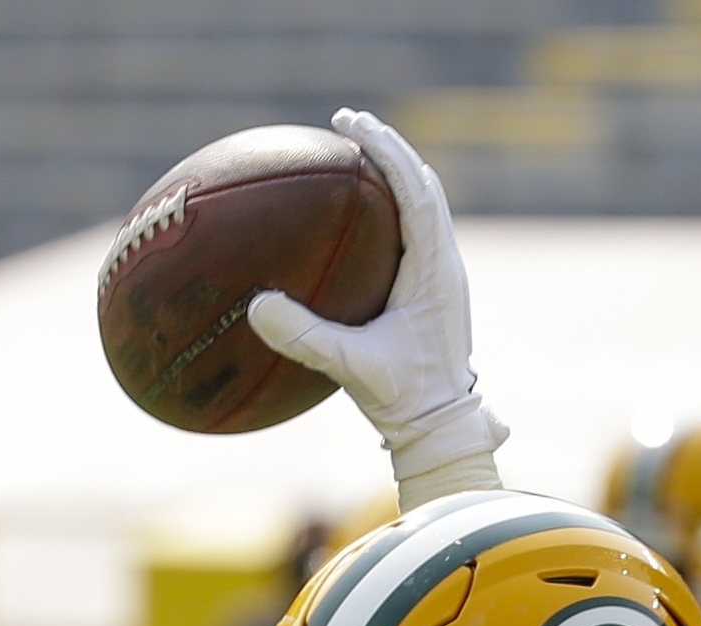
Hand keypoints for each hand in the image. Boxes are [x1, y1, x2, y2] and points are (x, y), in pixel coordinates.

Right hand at [247, 109, 505, 503]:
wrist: (443, 428)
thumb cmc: (406, 401)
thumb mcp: (354, 369)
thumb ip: (307, 339)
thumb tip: (256, 307)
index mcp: (434, 273)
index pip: (417, 192)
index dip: (387, 151)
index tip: (353, 123)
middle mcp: (445, 266)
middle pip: (425, 186)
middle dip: (389, 149)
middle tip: (349, 123)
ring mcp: (443, 277)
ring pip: (426, 206)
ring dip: (395, 174)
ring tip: (357, 152)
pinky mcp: (435, 291)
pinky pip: (417, 232)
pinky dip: (393, 206)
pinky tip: (358, 210)